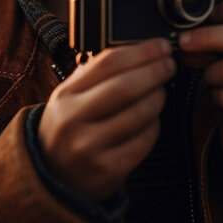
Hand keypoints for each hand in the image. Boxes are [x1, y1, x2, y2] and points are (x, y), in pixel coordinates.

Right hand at [37, 38, 175, 201]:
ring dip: (158, 98)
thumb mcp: (71, 98)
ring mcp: (89, 148)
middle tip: (169, 65)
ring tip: (160, 92)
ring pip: (140, 114)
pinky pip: (144, 140)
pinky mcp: (108, 170)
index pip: (108, 63)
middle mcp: (73, 121)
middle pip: (125, 87)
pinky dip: (154, 126)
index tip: (161, 46)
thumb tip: (141, 51)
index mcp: (65, 96)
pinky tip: (151, 120)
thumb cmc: (70, 128)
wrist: (53, 176)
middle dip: (155, 72)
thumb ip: (97, 74)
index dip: (141, 52)